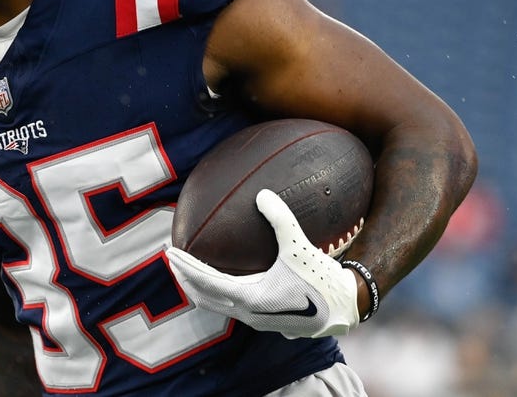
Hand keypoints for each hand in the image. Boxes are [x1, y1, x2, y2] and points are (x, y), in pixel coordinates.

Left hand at [165, 189, 359, 338]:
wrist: (347, 308)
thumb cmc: (323, 278)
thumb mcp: (300, 246)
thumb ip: (281, 219)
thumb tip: (262, 194)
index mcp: (250, 297)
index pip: (205, 281)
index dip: (185, 266)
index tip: (169, 252)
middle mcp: (249, 314)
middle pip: (205, 297)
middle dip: (185, 279)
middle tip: (172, 261)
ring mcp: (259, 322)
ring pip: (219, 307)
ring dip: (202, 289)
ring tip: (191, 273)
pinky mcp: (269, 323)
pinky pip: (235, 310)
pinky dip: (220, 296)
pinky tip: (226, 283)